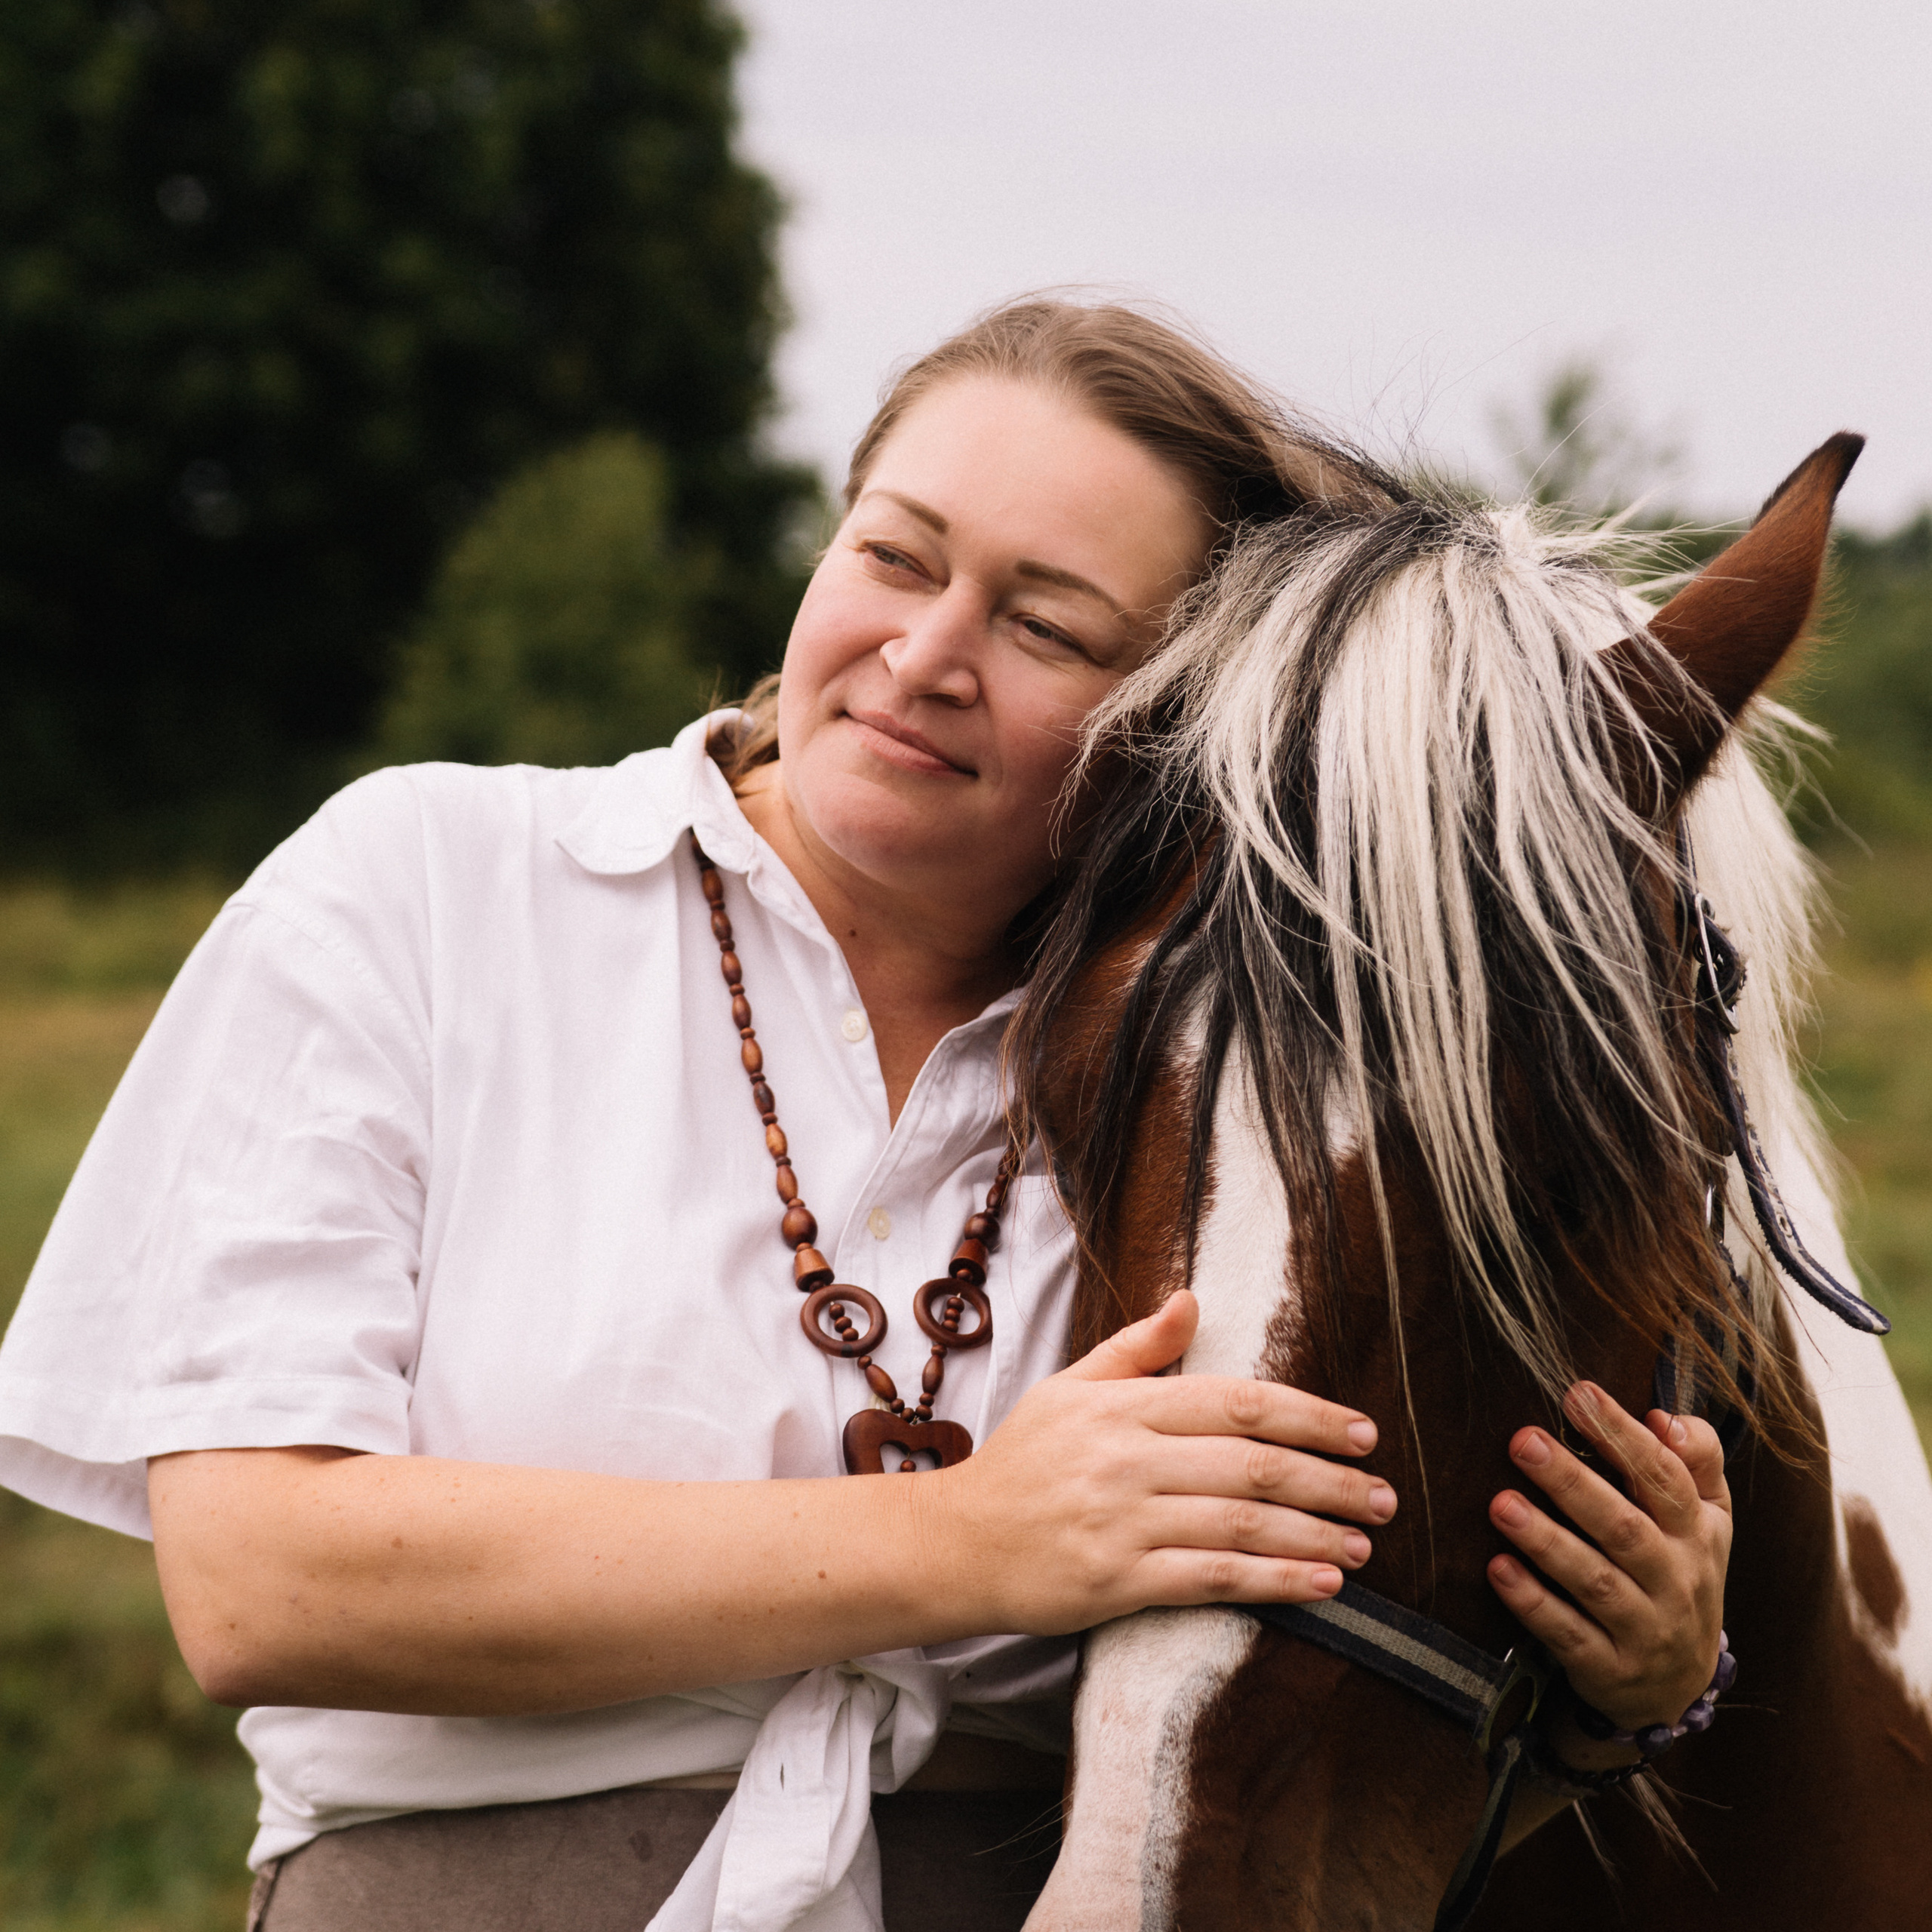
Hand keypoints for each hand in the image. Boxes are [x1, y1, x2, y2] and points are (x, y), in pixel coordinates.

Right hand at [934, 1290, 1397, 1634]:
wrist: (954, 1543)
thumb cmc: (1020, 1462)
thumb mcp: (1069, 1389)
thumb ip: (1135, 1349)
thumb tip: (1190, 1300)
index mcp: (1121, 1405)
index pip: (1235, 1402)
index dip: (1308, 1415)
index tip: (1363, 1432)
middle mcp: (1126, 1458)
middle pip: (1252, 1463)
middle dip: (1330, 1479)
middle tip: (1384, 1495)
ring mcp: (1122, 1521)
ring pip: (1242, 1522)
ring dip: (1315, 1533)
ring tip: (1363, 1543)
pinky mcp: (1117, 1581)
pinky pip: (1213, 1578)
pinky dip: (1275, 1581)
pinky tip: (1321, 1584)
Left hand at [1486, 1382, 1730, 1736]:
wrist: (1680, 1686)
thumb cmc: (1679, 1571)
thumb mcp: (1706, 1518)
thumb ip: (1696, 1459)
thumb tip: (1666, 1416)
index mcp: (1698, 1533)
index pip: (1664, 1478)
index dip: (1623, 1436)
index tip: (1578, 1394)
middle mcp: (1677, 1580)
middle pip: (1625, 1528)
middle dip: (1572, 1483)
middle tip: (1522, 1441)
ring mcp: (1646, 1629)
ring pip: (1596, 1583)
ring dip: (1547, 1541)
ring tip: (1500, 1503)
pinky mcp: (1610, 1670)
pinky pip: (1570, 1635)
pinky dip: (1534, 1603)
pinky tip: (1498, 1568)